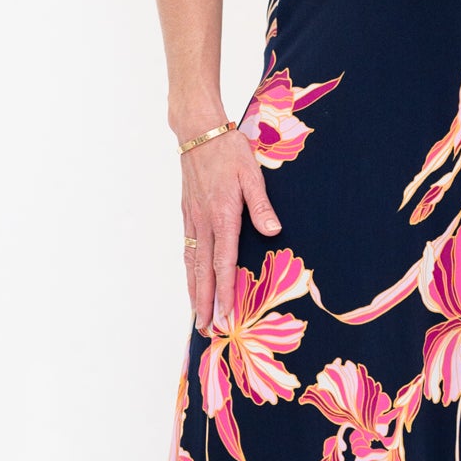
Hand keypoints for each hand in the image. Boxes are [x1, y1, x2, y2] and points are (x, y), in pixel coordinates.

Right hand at [180, 125, 281, 333]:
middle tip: (205, 329)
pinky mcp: (187, 213)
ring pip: (192, 262)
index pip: (224, 262)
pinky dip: (189, 270)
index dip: (224, 290)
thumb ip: (261, 205)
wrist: (197, 131)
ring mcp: (192, 219)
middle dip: (204, 302)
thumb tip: (273, 231)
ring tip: (195, 314)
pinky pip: (187, 248)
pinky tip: (192, 280)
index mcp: (222, 215)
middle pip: (203, 271)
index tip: (223, 314)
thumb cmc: (228, 150)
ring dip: (193, 291)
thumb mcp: (252, 174)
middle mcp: (203, 222)